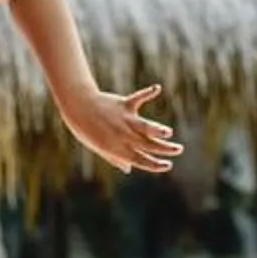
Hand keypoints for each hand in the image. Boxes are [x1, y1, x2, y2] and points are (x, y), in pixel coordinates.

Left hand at [63, 84, 180, 174]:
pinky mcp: (124, 105)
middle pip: (148, 145)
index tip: (168, 165)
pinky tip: (157, 88)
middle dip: (165, 149)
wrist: (77, 108)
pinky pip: (138, 98)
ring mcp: (125, 120)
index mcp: (118, 149)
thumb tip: (128, 169)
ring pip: (144, 127)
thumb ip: (116, 159)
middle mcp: (124, 136)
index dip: (155, 165)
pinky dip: (148, 92)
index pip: (141, 160)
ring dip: (157, 130)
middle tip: (179, 149)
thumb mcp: (100, 149)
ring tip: (168, 133)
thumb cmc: (87, 130)